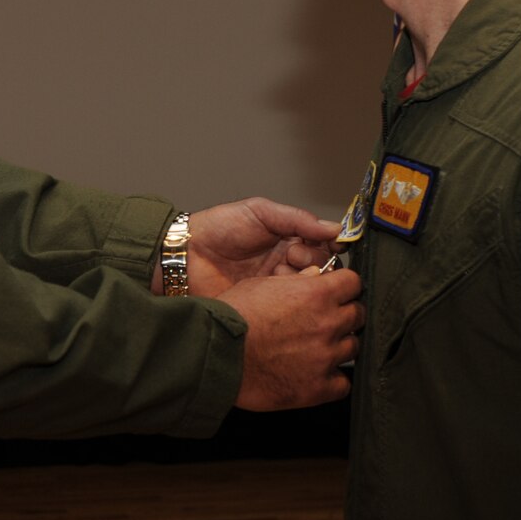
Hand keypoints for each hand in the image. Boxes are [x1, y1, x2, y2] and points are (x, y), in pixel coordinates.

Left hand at [179, 198, 338, 298]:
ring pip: (309, 288)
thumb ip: (297, 218)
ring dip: (300, 279)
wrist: (186, 255)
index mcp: (288, 239)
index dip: (328, 244)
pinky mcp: (267, 307)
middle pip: (322, 268)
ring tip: (278, 271)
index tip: (329, 243)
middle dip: (312, 261)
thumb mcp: (260, 212)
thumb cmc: (218, 229)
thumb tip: (334, 228)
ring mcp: (277, 287)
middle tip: (290, 255)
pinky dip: (288, 297)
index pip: (324, 245)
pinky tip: (273, 287)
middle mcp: (287, 264)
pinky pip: (290, 306)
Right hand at [220, 264, 362, 410]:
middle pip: (357, 314)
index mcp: (316, 294)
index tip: (337, 292)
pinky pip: (343, 384)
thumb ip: (294, 281)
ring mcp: (325, 357)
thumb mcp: (260, 285)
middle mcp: (327, 323)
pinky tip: (316, 374)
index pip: (353, 283)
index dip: (344, 286)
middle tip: (324, 320)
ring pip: (353, 348)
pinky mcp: (318, 388)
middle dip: (344, 314)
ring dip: (339, 346)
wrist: (215, 354)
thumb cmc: (232, 318)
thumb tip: (315, 275)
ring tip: (316, 348)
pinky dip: (333, 379)